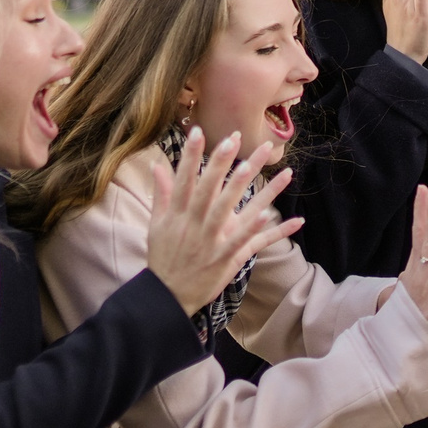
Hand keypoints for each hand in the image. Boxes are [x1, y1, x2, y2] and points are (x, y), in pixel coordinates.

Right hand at [142, 128, 302, 315]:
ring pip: (230, 209)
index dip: (191, 156)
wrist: (168, 295)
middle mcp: (194, 224)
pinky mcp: (226, 258)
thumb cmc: (163, 257)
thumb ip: (162, 194)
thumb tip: (157, 166)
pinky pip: (245, 241)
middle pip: (209, 188)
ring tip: (259, 165)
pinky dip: (258, 228)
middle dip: (221, 162)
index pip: (184, 180)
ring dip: (245, 187)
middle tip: (235, 137)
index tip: (197, 131)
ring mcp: (211, 241)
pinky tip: (270, 214)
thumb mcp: (156, 225)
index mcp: (177, 215)